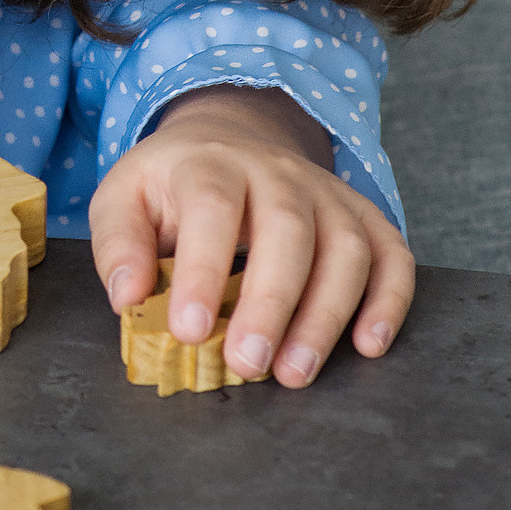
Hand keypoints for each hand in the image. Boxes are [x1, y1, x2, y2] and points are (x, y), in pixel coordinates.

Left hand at [88, 85, 413, 386]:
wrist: (229, 136)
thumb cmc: (171, 185)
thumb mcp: (124, 198)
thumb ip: (119, 243)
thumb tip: (128, 296)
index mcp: (211, 164)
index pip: (213, 208)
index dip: (203, 270)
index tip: (188, 330)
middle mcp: (277, 172)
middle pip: (286, 230)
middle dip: (270, 304)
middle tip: (247, 364)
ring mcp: (326, 193)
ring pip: (345, 246)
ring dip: (327, 314)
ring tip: (295, 373)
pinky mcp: (361, 215)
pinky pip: (391, 252)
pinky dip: (390, 299)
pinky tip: (369, 344)